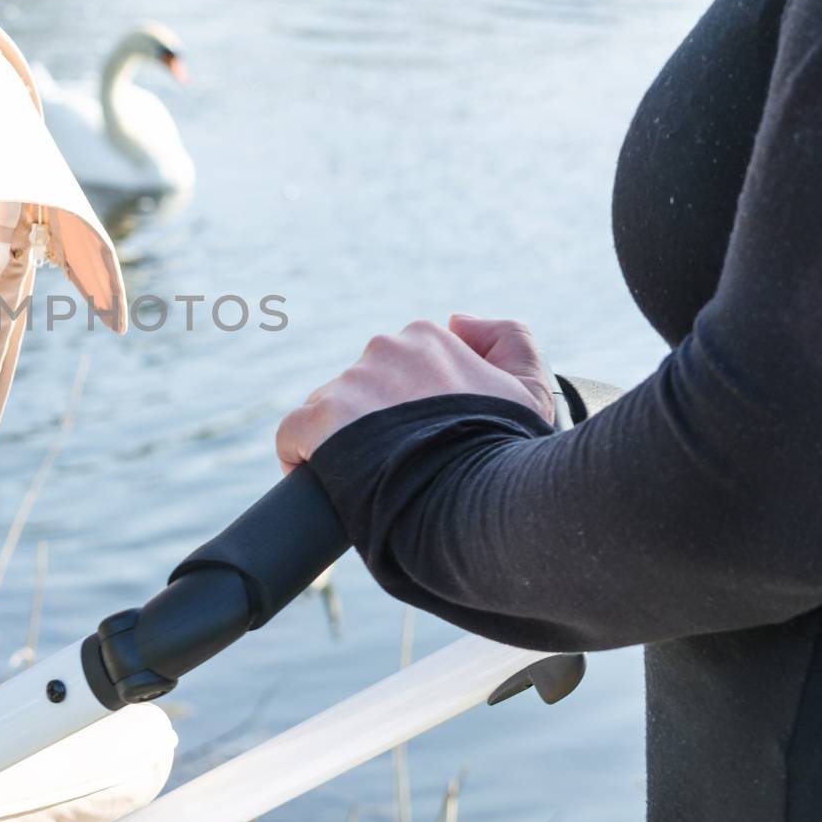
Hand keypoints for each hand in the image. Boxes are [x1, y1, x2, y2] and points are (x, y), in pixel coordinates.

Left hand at [275, 314, 555, 473]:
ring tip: (370, 480)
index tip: (418, 438)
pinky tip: (324, 485)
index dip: (406, 406)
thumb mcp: (529, 389)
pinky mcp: (317, 420)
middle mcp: (383, 350)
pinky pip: (292, 435)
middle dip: (373, 422)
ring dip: (341, 441)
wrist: (478, 499)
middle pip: (362, 387)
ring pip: (329, 411)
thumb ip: (507, 340)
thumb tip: (457, 321)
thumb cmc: (507, 452)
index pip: (400, 366)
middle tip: (396, 465)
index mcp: (427, 338)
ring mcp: (348, 384)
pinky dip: (301, 460)